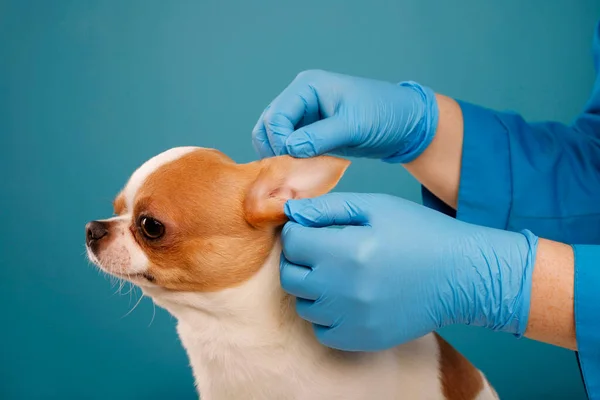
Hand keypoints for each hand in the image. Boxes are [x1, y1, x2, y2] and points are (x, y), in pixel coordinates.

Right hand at [252, 70, 438, 162]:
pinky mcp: (310, 132)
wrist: (403, 124)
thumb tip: (290, 149)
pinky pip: (288, 146)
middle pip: (268, 125)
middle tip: (290, 172)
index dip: (279, 141)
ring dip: (279, 156)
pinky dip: (289, 160)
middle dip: (275, 149)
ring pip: (273, 137)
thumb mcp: (353, 126)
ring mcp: (303, 115)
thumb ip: (320, 136)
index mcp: (308, 86)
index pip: (276, 115)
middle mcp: (300, 98)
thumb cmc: (383, 115)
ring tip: (294, 174)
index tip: (293, 161)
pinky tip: (300, 174)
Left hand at [280, 193, 538, 350]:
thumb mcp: (377, 207)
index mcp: (346, 250)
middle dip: (297, 258)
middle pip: (290, 276)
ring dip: (311, 286)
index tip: (312, 229)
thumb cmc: (421, 233)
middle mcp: (343, 289)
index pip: (292, 242)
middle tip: (318, 250)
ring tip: (336, 273)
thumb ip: (329, 208)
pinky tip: (344, 298)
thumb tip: (292, 211)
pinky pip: (321, 330)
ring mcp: (351, 318)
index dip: (298, 231)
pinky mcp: (362, 339)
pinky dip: (325, 315)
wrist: (461, 276)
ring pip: (303, 304)